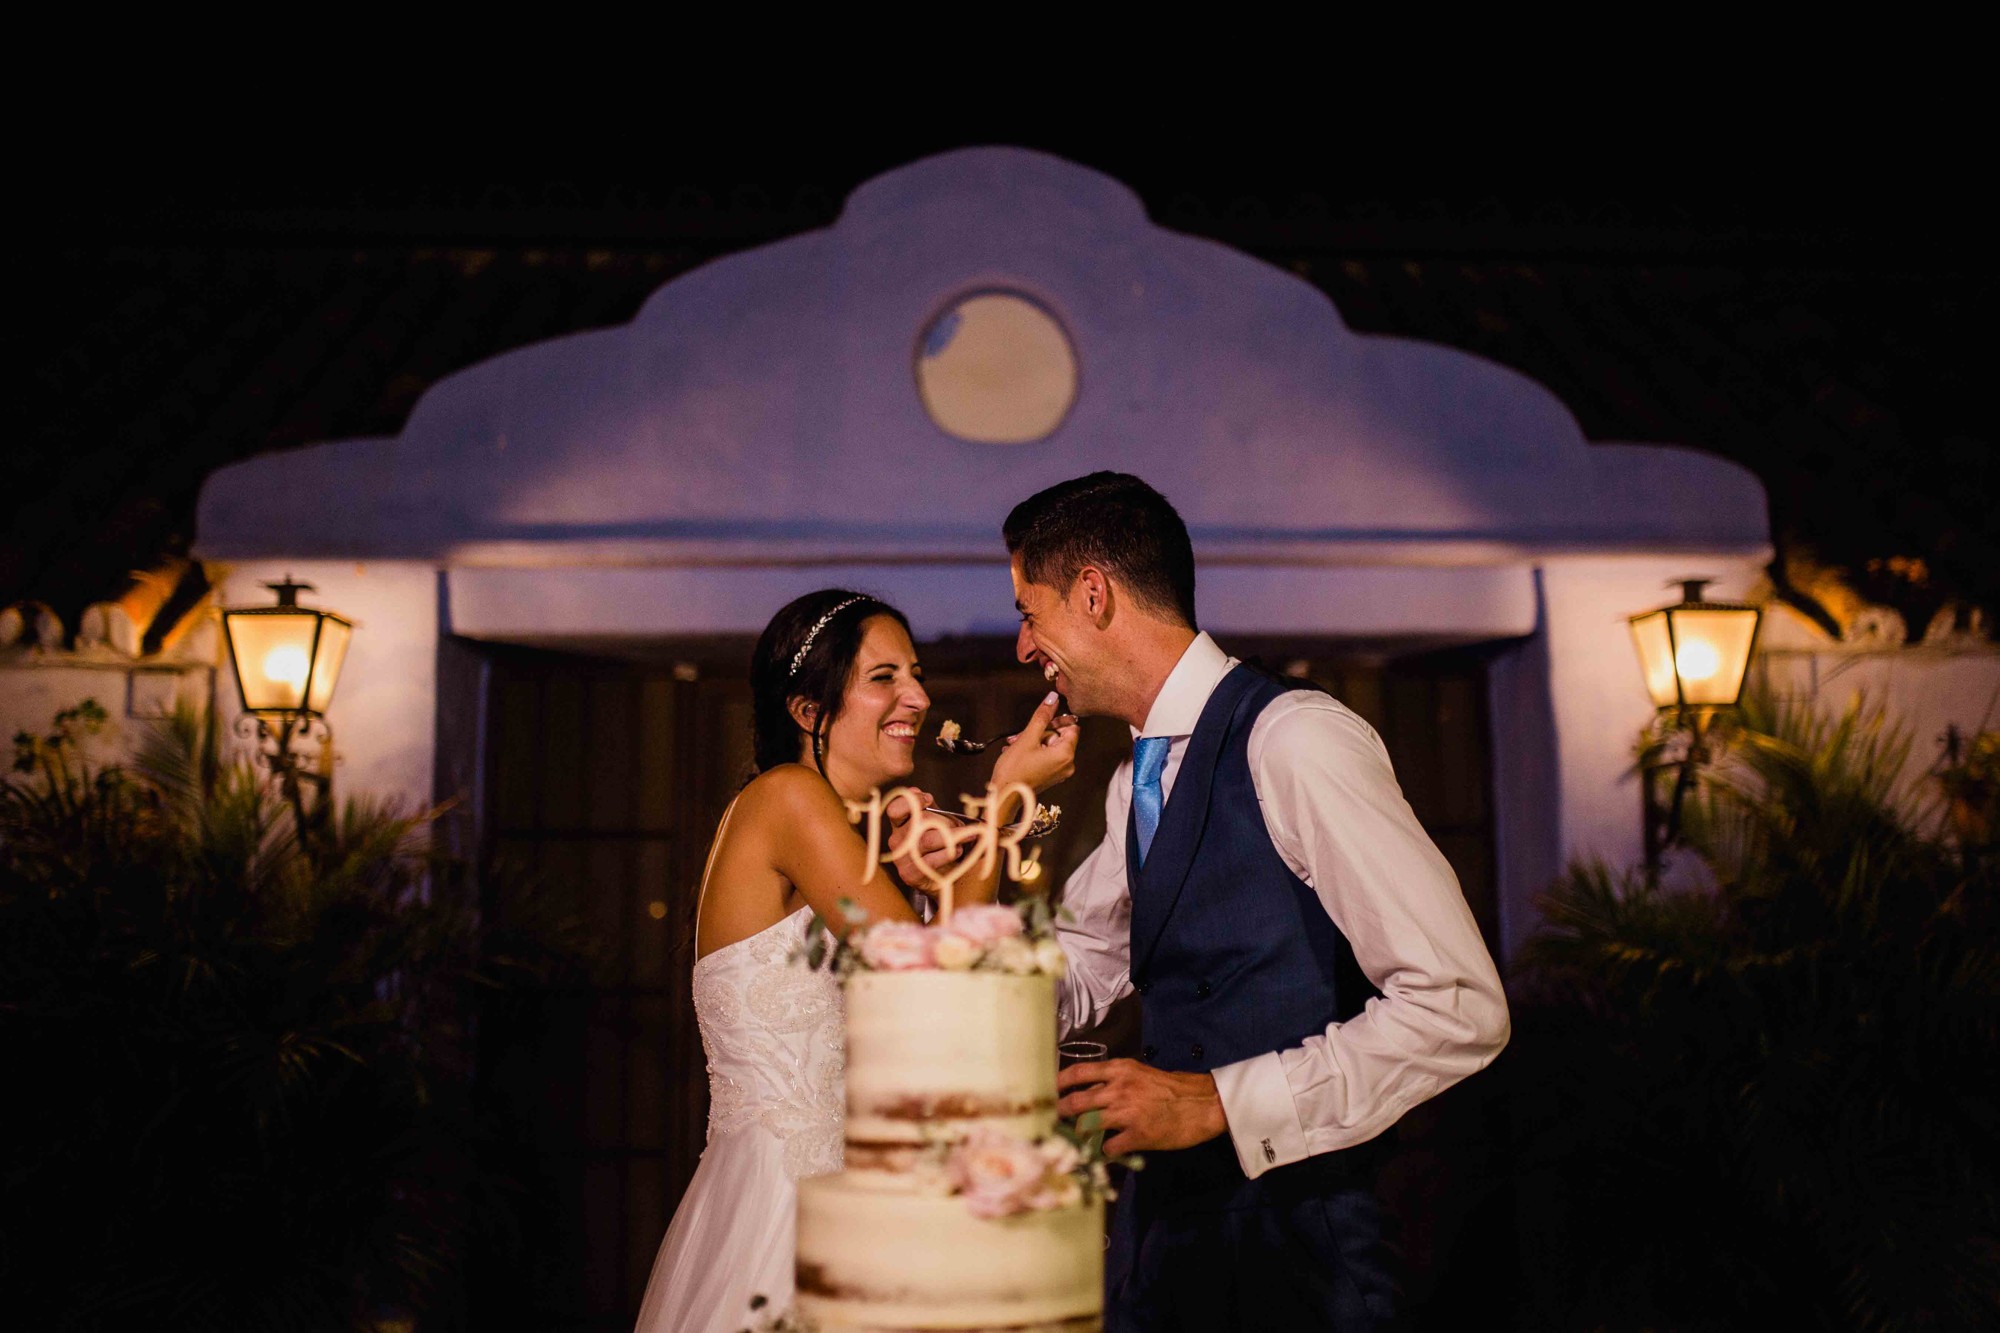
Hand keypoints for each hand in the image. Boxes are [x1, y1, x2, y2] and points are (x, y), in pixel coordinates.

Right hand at [885, 789, 957, 890]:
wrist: (942, 877)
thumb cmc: (940, 843)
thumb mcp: (936, 821)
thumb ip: (930, 807)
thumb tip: (917, 792)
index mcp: (899, 823)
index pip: (895, 808)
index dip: (912, 801)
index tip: (929, 799)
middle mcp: (896, 840)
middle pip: (920, 821)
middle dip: (945, 821)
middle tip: (962, 827)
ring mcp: (901, 858)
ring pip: (927, 840)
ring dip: (952, 836)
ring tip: (966, 837)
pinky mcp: (909, 874)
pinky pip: (931, 860)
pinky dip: (948, 853)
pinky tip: (957, 851)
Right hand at [990, 692, 1078, 795]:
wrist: (1005, 796)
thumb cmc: (1015, 769)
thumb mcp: (1028, 738)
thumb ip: (1042, 716)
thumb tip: (1053, 698)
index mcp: (1066, 754)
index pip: (1072, 727)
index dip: (1056, 721)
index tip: (1040, 722)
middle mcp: (1067, 764)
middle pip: (1059, 737)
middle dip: (1039, 732)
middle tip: (1019, 735)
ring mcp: (1059, 772)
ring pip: (1050, 746)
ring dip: (1032, 741)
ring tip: (1014, 744)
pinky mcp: (1051, 777)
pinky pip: (1046, 757)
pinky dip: (1034, 751)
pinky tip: (1017, 752)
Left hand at [1055, 1059, 1226, 1156]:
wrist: (1203, 1104)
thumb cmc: (1171, 1088)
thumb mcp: (1140, 1074)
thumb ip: (1115, 1081)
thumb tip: (1089, 1093)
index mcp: (1120, 1070)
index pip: (1078, 1072)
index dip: (1059, 1083)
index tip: (1048, 1091)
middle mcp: (1119, 1089)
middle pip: (1076, 1102)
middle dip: (1060, 1114)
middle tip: (1053, 1121)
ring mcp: (1127, 1113)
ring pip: (1086, 1126)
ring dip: (1078, 1135)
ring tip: (1075, 1140)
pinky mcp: (1137, 1136)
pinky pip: (1108, 1147)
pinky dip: (1104, 1150)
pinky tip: (1107, 1150)